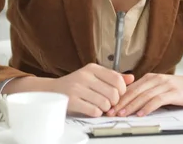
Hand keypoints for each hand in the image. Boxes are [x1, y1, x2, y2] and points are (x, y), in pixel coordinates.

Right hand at [4, 63, 133, 116]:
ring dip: (105, 109)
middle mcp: (85, 76)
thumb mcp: (94, 77)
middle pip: (113, 93)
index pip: (117, 78)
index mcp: (92, 68)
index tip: (118, 95)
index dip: (122, 90)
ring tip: (100, 107)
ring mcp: (77, 88)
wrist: (51, 91)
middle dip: (114, 102)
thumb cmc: (75, 85)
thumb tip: (131, 78)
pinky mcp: (71, 101)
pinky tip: (93, 110)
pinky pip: (94, 111)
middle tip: (109, 104)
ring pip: (105, 103)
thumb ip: (112, 77)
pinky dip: (97, 113)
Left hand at [107, 73, 182, 116]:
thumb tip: (131, 103)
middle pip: (134, 91)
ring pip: (143, 95)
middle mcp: (156, 79)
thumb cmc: (182, 89)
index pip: (130, 88)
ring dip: (131, 106)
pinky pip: (157, 100)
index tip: (108, 107)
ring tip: (122, 114)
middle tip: (110, 112)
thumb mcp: (162, 89)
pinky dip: (148, 107)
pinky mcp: (174, 92)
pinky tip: (141, 114)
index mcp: (151, 78)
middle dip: (121, 103)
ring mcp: (165, 85)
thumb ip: (149, 93)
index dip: (118, 98)